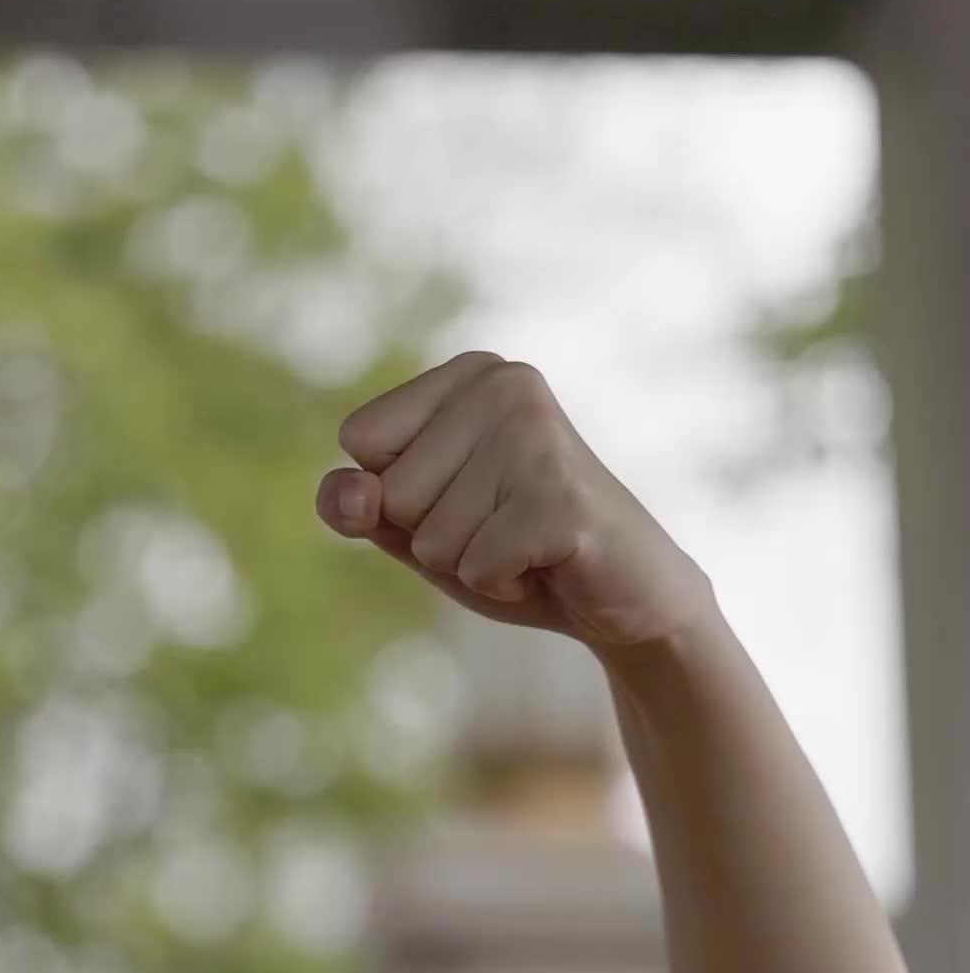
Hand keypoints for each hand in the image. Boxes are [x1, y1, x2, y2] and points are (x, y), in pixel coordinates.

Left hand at [316, 351, 712, 650]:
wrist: (627, 598)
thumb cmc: (518, 553)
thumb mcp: (423, 529)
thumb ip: (365, 506)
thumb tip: (345, 491)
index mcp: (469, 374)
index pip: (362, 441)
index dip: (400, 496)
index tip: (470, 498)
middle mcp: (505, 384)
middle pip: (391, 492)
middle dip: (438, 537)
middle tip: (507, 529)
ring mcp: (536, 436)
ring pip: (431, 537)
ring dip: (473, 564)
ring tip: (529, 545)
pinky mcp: (560, 497)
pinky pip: (474, 567)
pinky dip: (503, 584)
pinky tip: (549, 564)